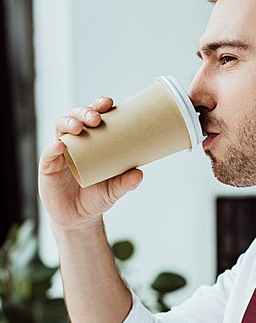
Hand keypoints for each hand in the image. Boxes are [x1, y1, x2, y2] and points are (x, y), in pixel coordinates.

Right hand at [39, 97, 142, 231]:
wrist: (79, 219)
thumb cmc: (97, 197)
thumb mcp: (114, 190)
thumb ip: (126, 182)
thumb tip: (140, 173)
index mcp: (93, 141)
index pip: (95, 116)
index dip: (100, 106)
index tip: (109, 103)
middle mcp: (76, 141)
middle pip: (76, 116)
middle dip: (85, 112)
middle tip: (96, 119)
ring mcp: (60, 152)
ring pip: (61, 128)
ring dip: (69, 123)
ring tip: (79, 128)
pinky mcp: (48, 166)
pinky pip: (48, 152)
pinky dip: (53, 147)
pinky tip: (60, 146)